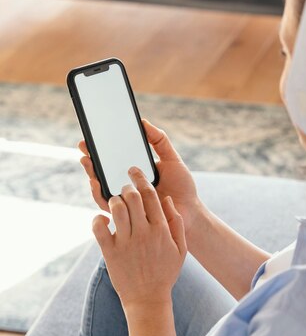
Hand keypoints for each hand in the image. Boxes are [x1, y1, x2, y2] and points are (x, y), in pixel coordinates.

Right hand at [78, 119, 201, 233]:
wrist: (190, 211)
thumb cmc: (182, 187)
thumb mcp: (172, 159)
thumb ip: (159, 141)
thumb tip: (142, 122)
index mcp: (135, 172)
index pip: (113, 159)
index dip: (101, 149)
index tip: (91, 136)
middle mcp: (127, 185)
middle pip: (103, 171)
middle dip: (90, 158)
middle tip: (84, 146)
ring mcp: (125, 199)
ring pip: (100, 186)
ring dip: (91, 173)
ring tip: (87, 161)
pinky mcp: (126, 214)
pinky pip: (107, 204)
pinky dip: (98, 193)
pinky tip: (96, 181)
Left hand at [92, 170, 186, 312]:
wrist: (148, 299)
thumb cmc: (165, 273)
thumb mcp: (180, 249)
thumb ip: (176, 222)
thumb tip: (167, 200)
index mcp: (161, 229)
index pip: (151, 195)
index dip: (142, 179)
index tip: (135, 171)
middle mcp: (144, 233)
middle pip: (132, 197)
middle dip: (126, 186)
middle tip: (123, 186)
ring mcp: (126, 242)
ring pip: (116, 208)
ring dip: (113, 200)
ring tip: (115, 202)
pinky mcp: (110, 252)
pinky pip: (98, 227)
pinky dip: (98, 219)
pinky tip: (103, 220)